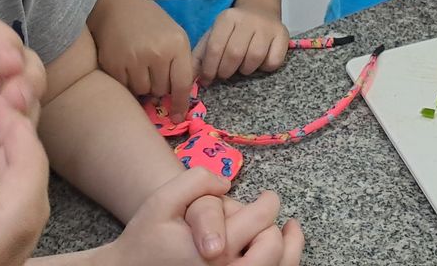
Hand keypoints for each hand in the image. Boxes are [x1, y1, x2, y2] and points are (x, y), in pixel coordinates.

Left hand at [0, 17, 43, 204]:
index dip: (1, 43)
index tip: (10, 68)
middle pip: (15, 62)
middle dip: (24, 78)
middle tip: (16, 105)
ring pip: (25, 98)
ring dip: (25, 111)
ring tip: (10, 134)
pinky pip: (19, 136)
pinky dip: (22, 142)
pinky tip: (7, 156)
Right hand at [90, 0, 193, 121]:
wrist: (114, 4)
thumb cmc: (149, 19)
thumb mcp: (173, 33)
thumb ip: (179, 61)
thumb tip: (179, 94)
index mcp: (177, 44)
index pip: (183, 83)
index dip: (181, 103)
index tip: (178, 117)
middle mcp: (157, 53)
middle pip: (161, 90)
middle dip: (159, 85)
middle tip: (152, 68)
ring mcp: (134, 60)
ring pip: (143, 91)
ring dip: (142, 84)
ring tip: (138, 63)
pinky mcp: (113, 65)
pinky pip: (124, 87)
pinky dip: (126, 81)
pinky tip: (125, 63)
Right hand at [103, 171, 301, 265]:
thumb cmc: (144, 239)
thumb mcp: (162, 200)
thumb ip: (196, 181)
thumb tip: (227, 184)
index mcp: (215, 250)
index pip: (261, 219)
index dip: (268, 202)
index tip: (267, 197)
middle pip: (273, 247)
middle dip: (275, 227)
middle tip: (269, 215)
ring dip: (290, 250)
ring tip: (291, 232)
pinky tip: (278, 254)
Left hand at [194, 6, 289, 87]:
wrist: (260, 10)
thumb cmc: (232, 30)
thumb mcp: (213, 36)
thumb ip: (199, 57)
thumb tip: (189, 80)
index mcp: (227, 18)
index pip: (215, 47)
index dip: (210, 68)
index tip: (208, 79)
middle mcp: (248, 19)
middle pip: (235, 54)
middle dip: (226, 71)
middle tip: (225, 74)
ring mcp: (267, 27)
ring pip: (255, 57)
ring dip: (246, 69)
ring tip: (242, 67)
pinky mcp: (283, 35)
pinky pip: (274, 61)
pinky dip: (265, 67)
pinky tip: (259, 63)